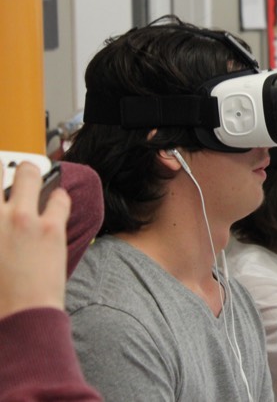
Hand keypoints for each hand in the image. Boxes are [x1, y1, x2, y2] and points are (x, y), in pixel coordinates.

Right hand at [0, 161, 70, 318]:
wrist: (19, 317)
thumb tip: (4, 224)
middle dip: (2, 170)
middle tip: (7, 173)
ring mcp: (20, 218)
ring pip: (28, 172)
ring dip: (30, 172)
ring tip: (32, 174)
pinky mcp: (50, 227)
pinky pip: (59, 197)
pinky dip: (58, 196)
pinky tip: (57, 200)